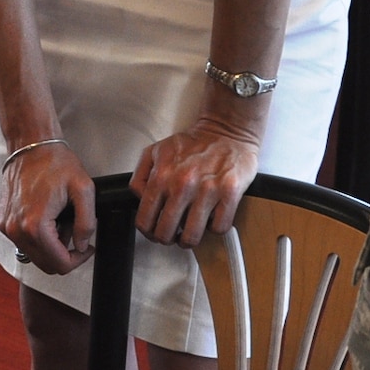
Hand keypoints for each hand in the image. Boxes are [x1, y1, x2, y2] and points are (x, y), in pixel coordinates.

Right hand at [0, 141, 95, 274]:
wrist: (31, 145)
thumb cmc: (54, 162)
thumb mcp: (83, 189)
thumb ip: (86, 223)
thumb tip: (82, 244)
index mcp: (36, 225)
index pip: (59, 264)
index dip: (78, 260)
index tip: (86, 247)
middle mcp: (16, 229)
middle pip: (45, 264)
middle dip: (64, 254)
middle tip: (75, 234)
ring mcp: (6, 226)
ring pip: (33, 255)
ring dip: (50, 246)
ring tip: (60, 221)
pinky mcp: (2, 220)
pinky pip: (21, 241)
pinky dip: (36, 237)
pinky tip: (45, 217)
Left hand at [130, 114, 261, 248]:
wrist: (226, 130)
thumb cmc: (192, 144)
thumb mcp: (155, 152)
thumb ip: (140, 176)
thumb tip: (140, 199)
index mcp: (162, 176)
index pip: (145, 220)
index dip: (148, 232)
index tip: (153, 232)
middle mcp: (183, 184)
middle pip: (166, 233)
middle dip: (166, 239)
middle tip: (171, 235)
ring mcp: (207, 190)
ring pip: (192, 236)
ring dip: (189, 239)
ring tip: (190, 232)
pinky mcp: (230, 193)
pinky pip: (219, 227)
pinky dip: (214, 228)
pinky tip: (210, 219)